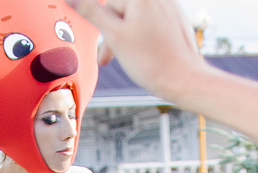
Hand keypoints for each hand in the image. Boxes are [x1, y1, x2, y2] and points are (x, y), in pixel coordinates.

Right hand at [66, 0, 206, 95]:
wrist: (185, 79)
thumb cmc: (154, 62)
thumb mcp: (114, 36)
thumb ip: (91, 12)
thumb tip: (73, 0)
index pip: (108, 3)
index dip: (101, 24)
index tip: (102, 41)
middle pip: (123, 9)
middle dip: (114, 31)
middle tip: (108, 56)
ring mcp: (170, 7)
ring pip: (137, 18)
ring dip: (127, 36)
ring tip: (128, 57)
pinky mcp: (176, 20)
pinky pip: (151, 23)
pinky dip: (143, 37)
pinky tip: (144, 55)